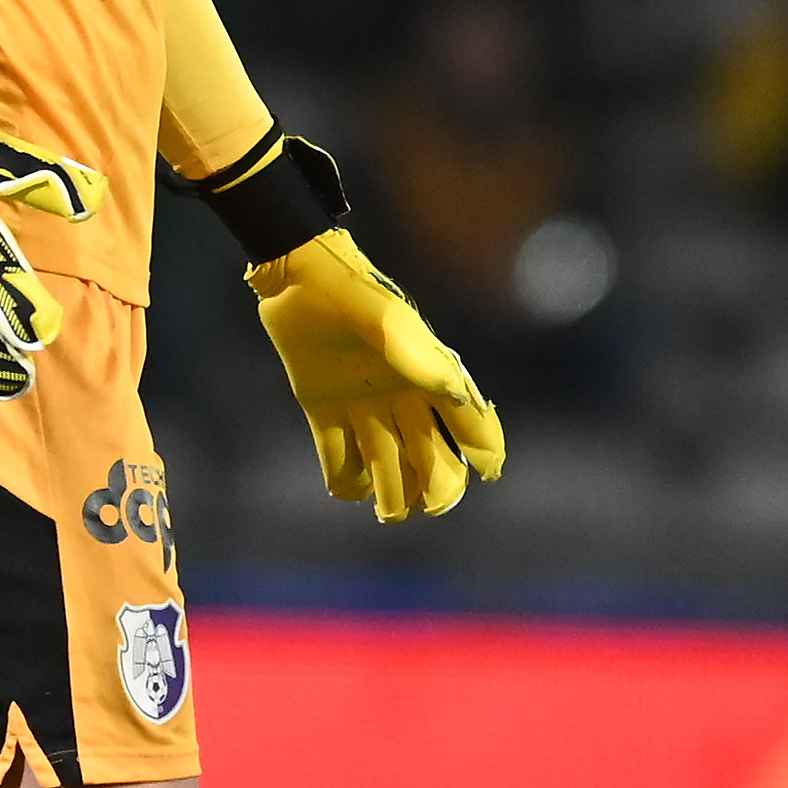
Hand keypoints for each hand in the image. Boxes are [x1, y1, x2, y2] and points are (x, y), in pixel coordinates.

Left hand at [248, 236, 505, 520]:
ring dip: (392, 493)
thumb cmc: (352, 293)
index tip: (489, 472)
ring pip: (386, 462)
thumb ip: (421, 361)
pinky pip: (339, 455)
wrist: (298, 276)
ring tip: (389, 512)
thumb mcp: (388, 324)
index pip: (468, 421)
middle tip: (428, 507)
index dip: (484, 448)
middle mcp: (400, 395)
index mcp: (426, 375)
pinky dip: (345, 480)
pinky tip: (349, 491)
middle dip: (435, 486)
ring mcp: (362, 404)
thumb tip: (462, 399)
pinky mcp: (323, 407)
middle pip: (429, 454)